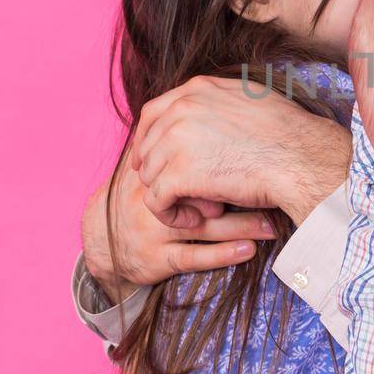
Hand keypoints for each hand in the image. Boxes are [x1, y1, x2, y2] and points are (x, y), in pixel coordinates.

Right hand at [81, 160, 277, 300]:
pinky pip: (192, 256)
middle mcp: (150, 196)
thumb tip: (221, 115)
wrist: (100, 239)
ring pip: (202, 226)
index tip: (258, 156)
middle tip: (273, 191)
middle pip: (200, 188)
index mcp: (153, 168)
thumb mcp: (149, 165)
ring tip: (272, 223)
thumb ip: (176, 144)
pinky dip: (222, 254)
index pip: (190, 155)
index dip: (224, 156)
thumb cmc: (136, 196)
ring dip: (242, 225)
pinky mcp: (156, 258)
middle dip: (239, 190)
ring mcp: (152, 229)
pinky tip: (248, 251)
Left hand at [130, 75, 351, 227]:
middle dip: (158, 171)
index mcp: (197, 89)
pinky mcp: (177, 174)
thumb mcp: (249, 100)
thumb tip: (213, 112)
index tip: (154, 159)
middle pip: (147, 146)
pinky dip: (170, 215)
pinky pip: (157, 200)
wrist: (300, 158)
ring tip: (199, 207)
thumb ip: (220, 103)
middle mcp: (181, 109)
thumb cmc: (288, 135)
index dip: (149, 139)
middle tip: (181, 192)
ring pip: (150, 176)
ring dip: (170, 195)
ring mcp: (175, 140)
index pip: (153, 113)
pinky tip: (193, 220)